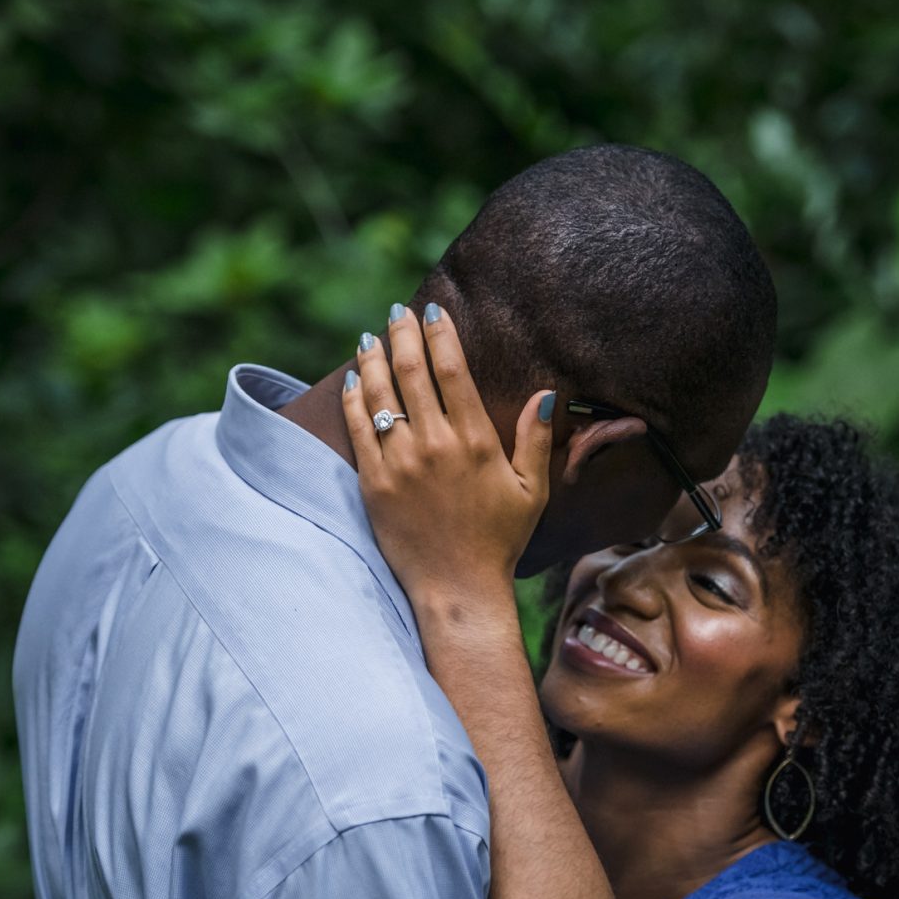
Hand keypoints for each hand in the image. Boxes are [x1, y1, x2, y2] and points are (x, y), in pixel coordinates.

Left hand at [344, 304, 553, 606]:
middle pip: (412, 371)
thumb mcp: (532, 489)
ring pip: (380, 394)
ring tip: (370, 336)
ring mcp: (400, 463)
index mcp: (474, 440)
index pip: (452, 370)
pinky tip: (353, 379)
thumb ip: (536, 439)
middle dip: (403, 334)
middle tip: (398, 311)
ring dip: (374, 359)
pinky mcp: (374, 483)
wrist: (456, 588)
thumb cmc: (499, 540)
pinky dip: (354, 399)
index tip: (431, 310)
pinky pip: (358, 429)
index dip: (439, 334)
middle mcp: (434, 444)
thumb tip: (544, 393)